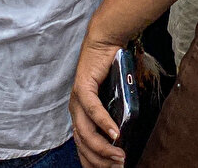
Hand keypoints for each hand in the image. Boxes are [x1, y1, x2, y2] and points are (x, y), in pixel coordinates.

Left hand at [70, 31, 128, 167]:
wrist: (105, 41)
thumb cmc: (111, 68)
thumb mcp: (113, 97)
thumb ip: (113, 114)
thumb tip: (122, 136)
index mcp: (80, 113)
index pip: (82, 145)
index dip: (93, 161)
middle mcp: (75, 109)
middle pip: (83, 143)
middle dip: (101, 159)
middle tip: (118, 166)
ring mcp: (77, 99)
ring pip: (87, 132)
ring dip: (104, 147)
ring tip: (119, 155)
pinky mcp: (83, 88)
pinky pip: (93, 111)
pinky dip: (105, 124)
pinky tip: (115, 134)